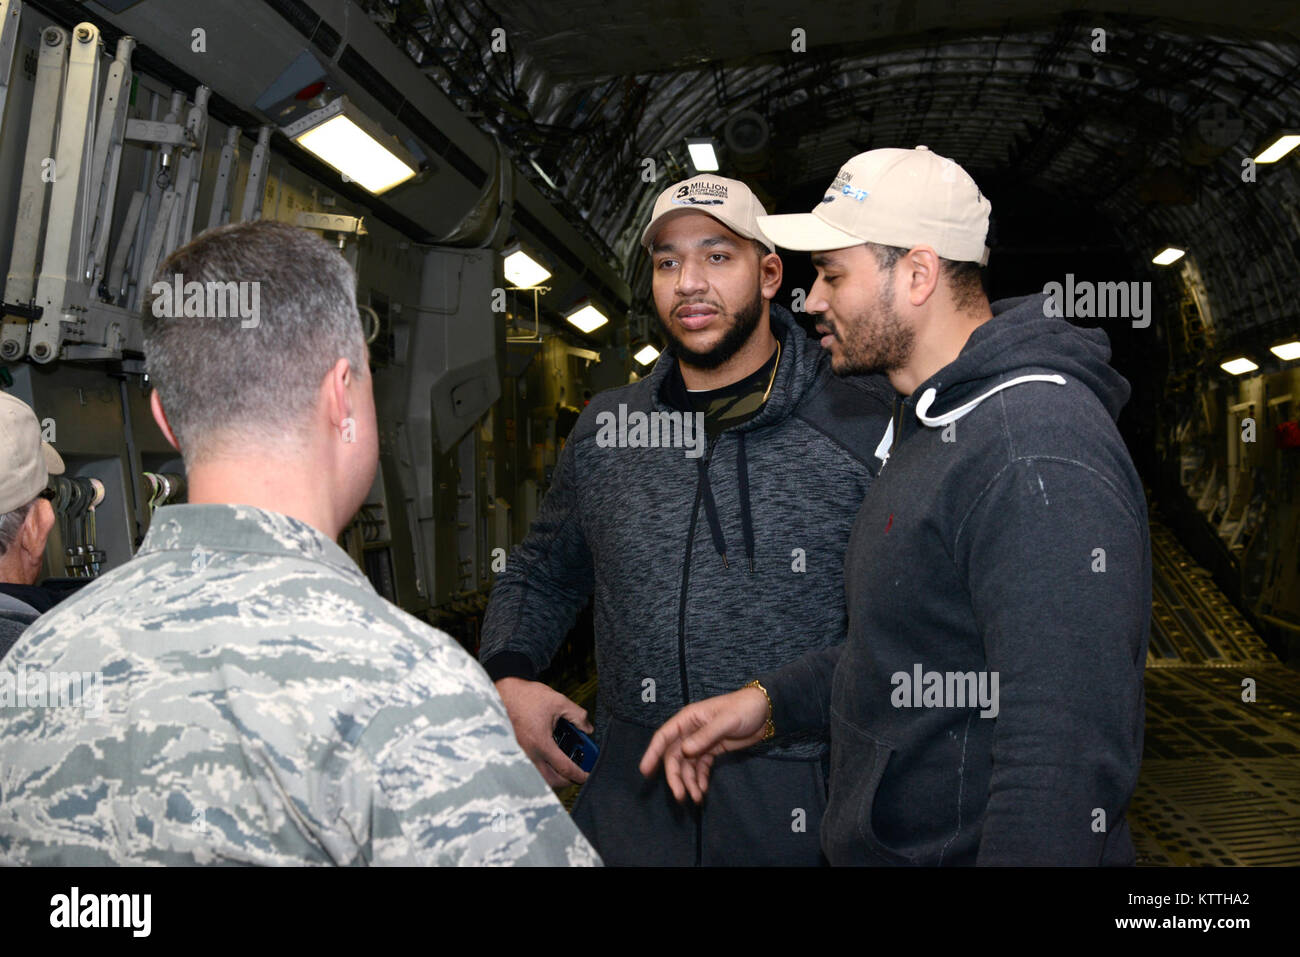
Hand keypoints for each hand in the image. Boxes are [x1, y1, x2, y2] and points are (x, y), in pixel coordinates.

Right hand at [495, 677, 593, 786]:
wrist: (505, 693)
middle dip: (568, 779)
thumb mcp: (559, 701)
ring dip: (555, 774)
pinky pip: (534, 767)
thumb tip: (588, 728)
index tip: (588, 775)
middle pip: (552, 780)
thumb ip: (578, 715)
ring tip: (567, 762)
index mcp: (541, 743)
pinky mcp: (518, 751)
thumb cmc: (528, 697)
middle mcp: (530, 753)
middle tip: (579, 771)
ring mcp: (522, 754)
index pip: (564, 768)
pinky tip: (552, 755)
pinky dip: (546, 767)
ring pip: (541, 776)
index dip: (579, 775)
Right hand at [638, 687, 769, 803]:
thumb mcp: (726, 721)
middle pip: (674, 756)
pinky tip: (702, 790)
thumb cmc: (744, 709)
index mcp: (688, 718)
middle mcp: (690, 731)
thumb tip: (684, 751)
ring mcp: (700, 742)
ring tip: (696, 798)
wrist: (766, 711)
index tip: (645, 771)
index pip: (664, 736)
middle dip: (675, 777)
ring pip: (686, 765)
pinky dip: (699, 779)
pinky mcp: (712, 750)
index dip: (652, 753)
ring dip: (688, 782)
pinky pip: (700, 768)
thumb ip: (705, 736)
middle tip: (680, 796)